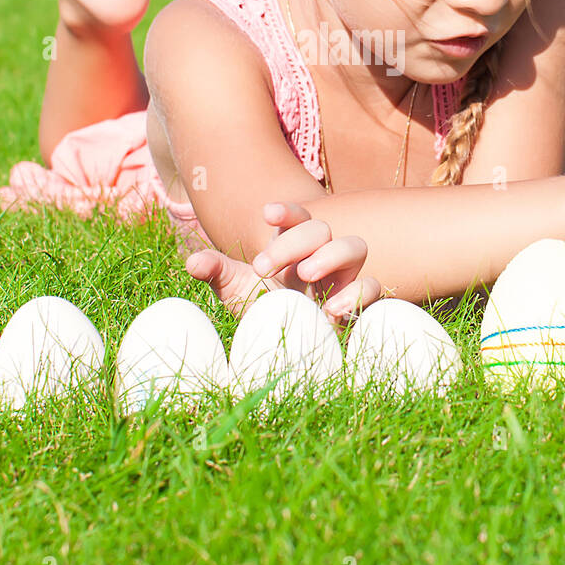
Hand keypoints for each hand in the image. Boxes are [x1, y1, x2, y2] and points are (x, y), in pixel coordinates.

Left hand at [183, 201, 382, 325]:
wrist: (287, 353)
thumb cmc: (263, 312)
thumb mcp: (236, 292)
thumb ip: (217, 272)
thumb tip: (192, 261)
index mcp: (294, 246)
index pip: (298, 216)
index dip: (288, 211)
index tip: (267, 213)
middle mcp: (321, 255)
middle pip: (321, 227)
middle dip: (294, 241)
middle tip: (263, 267)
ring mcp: (344, 278)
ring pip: (356, 245)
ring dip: (331, 255)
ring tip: (305, 274)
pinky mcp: (360, 304)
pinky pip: (373, 286)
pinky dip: (356, 293)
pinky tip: (330, 311)